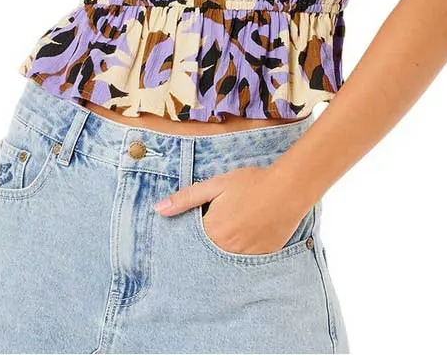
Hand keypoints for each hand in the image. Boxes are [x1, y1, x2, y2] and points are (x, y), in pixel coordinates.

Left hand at [153, 164, 309, 254]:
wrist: (287, 189)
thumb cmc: (250, 183)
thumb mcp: (216, 184)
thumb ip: (186, 198)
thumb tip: (158, 209)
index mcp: (212, 231)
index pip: (190, 245)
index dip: (187, 240)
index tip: (183, 241)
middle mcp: (227, 249)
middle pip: (207, 256)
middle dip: (202, 251)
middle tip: (211, 236)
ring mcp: (246, 256)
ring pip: (225, 262)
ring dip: (221, 254)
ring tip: (227, 239)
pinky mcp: (262, 257)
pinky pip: (245, 263)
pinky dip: (240, 256)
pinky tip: (244, 241)